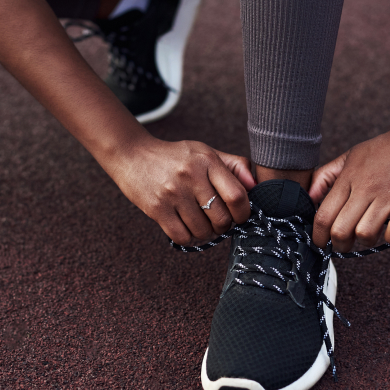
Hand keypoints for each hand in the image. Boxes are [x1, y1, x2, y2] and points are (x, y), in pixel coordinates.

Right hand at [110, 138, 255, 244]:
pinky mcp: (156, 208)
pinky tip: (186, 227)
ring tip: (200, 223)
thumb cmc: (175, 157)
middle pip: (222, 219)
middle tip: (217, 221)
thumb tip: (257, 187)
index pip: (238, 196)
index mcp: (207, 161)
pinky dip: (188, 237)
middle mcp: (190, 176)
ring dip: (205, 233)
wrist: (132, 156)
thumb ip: (234, 166)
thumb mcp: (205, 152)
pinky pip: (182, 236)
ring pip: (203, 230)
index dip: (244, 213)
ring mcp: (172, 193)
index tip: (239, 215)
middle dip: (223, 226)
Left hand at [309, 117, 389, 251]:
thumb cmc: (385, 148)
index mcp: (348, 178)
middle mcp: (366, 188)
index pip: (323, 215)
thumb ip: (326, 176)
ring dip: (365, 242)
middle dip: (339, 245)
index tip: (320, 242)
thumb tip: (308, 198)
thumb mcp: (351, 156)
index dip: (317, 236)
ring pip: (366, 234)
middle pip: (341, 230)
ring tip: (367, 236)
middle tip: (343, 245)